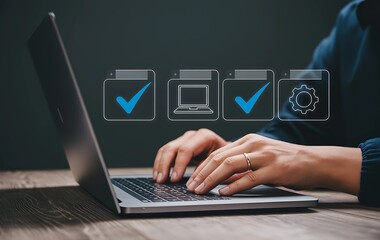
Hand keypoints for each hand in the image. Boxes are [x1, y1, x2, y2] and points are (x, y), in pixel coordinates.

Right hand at [153, 129, 227, 182]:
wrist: (228, 152)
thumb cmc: (227, 158)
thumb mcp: (222, 163)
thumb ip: (211, 170)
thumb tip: (200, 183)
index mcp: (205, 137)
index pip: (186, 149)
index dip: (179, 165)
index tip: (174, 179)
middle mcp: (193, 136)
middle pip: (173, 148)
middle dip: (165, 165)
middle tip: (162, 180)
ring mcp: (184, 139)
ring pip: (166, 149)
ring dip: (160, 165)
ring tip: (158, 179)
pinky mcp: (179, 146)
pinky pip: (165, 152)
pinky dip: (160, 164)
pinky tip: (158, 174)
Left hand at [186, 134, 361, 195]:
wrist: (314, 161)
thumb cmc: (286, 160)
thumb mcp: (260, 155)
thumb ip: (242, 163)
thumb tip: (221, 177)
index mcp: (248, 140)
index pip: (218, 152)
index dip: (202, 167)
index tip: (192, 178)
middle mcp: (254, 144)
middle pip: (220, 158)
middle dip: (202, 173)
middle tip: (192, 186)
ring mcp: (264, 155)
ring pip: (230, 165)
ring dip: (212, 179)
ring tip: (202, 190)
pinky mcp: (274, 169)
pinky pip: (249, 178)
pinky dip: (234, 186)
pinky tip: (224, 193)